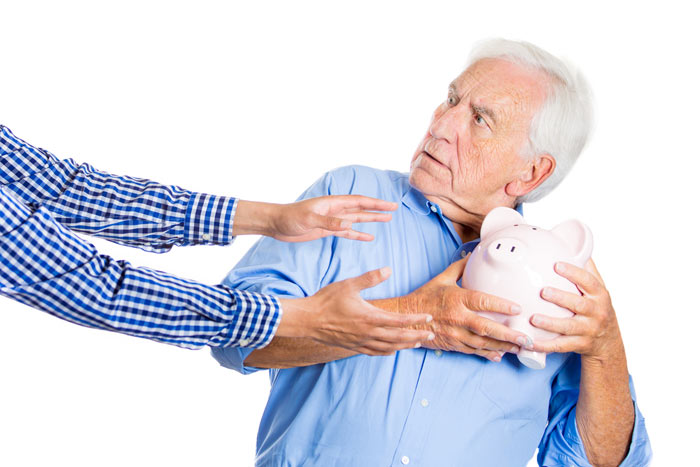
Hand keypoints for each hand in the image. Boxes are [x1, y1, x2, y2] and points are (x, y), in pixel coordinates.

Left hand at [268, 195, 396, 241]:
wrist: (276, 223)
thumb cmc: (290, 217)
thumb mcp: (310, 220)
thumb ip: (329, 222)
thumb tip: (349, 224)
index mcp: (333, 203)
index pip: (359, 202)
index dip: (376, 203)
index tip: (391, 205)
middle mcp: (335, 210)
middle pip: (361, 209)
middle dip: (378, 209)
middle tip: (394, 209)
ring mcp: (332, 220)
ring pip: (356, 219)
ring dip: (371, 220)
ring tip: (387, 220)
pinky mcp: (327, 230)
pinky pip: (347, 232)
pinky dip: (358, 234)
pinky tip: (368, 237)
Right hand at [278, 267, 434, 355]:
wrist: (308, 320)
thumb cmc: (327, 300)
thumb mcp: (349, 284)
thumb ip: (370, 278)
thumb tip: (388, 269)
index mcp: (370, 317)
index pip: (399, 320)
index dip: (416, 320)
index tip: (429, 318)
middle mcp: (368, 333)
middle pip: (399, 338)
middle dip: (417, 336)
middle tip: (431, 335)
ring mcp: (361, 342)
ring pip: (389, 347)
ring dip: (406, 345)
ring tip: (418, 343)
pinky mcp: (354, 346)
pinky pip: (376, 352)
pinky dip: (388, 351)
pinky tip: (394, 350)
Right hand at [402, 256, 528, 361]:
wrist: (405, 318)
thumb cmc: (424, 297)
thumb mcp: (441, 279)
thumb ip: (459, 268)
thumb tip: (472, 255)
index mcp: (456, 299)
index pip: (482, 301)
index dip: (501, 305)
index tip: (518, 308)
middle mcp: (457, 317)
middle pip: (487, 328)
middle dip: (508, 334)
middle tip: (526, 338)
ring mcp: (455, 333)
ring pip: (482, 343)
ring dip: (502, 347)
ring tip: (519, 348)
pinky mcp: (452, 344)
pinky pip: (472, 351)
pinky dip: (486, 354)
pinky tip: (499, 355)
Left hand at [530, 259, 622, 360]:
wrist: (608, 342)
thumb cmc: (596, 308)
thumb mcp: (597, 289)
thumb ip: (587, 270)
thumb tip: (572, 244)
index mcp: (599, 295)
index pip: (588, 281)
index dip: (574, 273)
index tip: (557, 265)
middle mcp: (596, 312)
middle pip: (579, 304)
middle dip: (561, 298)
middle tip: (543, 291)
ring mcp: (589, 330)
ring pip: (569, 327)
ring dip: (550, 323)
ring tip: (534, 318)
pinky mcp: (580, 345)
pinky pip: (561, 346)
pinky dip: (545, 344)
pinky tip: (530, 341)